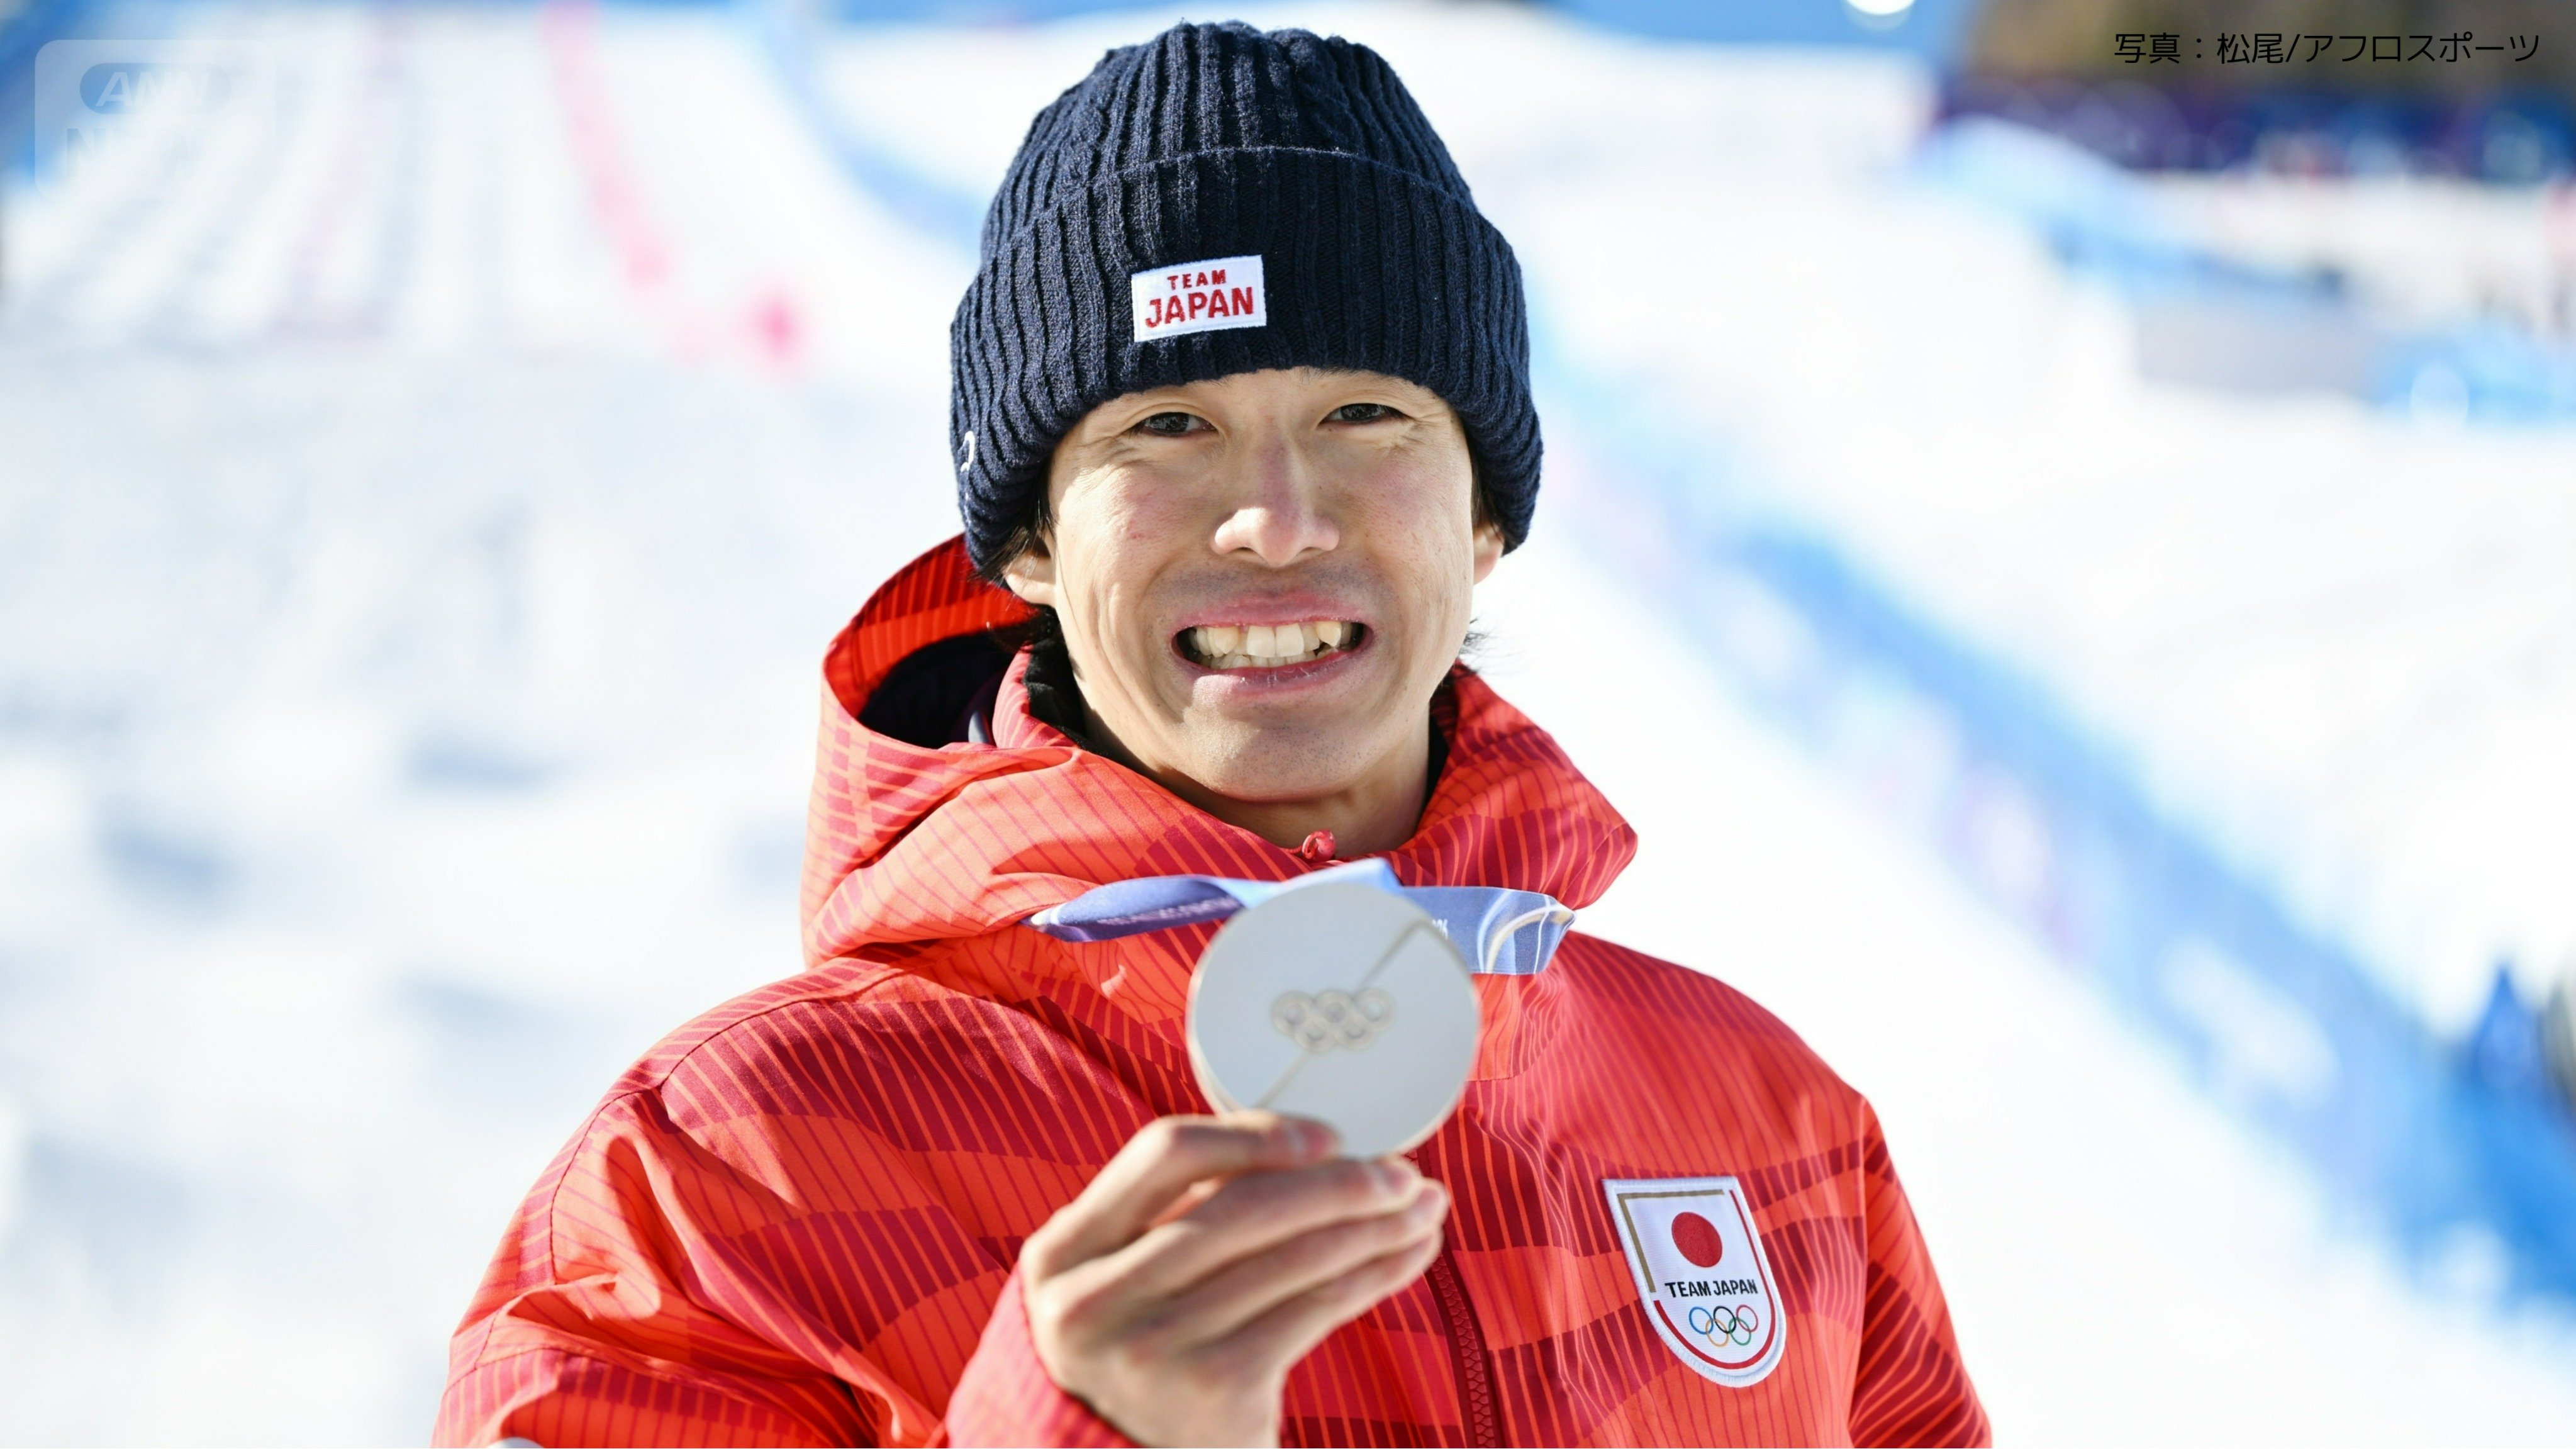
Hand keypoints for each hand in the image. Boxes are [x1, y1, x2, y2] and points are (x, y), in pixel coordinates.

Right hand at [1018, 1112, 1448, 1446]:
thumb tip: (1309, 1153)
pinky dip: (1373, 1275)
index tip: (1327, 1134)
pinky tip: (1406, 1257)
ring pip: (1290, 1257)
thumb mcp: (1118, 1287)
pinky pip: (1315, 1308)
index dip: (1253, 1133)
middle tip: (1402, 1171)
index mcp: (1062, 1253)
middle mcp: (1097, 1299)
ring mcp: (1155, 1347)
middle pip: (1242, 1206)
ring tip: (1421, 1208)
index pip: (1164, 1154)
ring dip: (1373, 1225)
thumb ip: (1175, 1220)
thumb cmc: (1138, 1363)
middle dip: (1338, 1182)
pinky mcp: (1216, 1388)